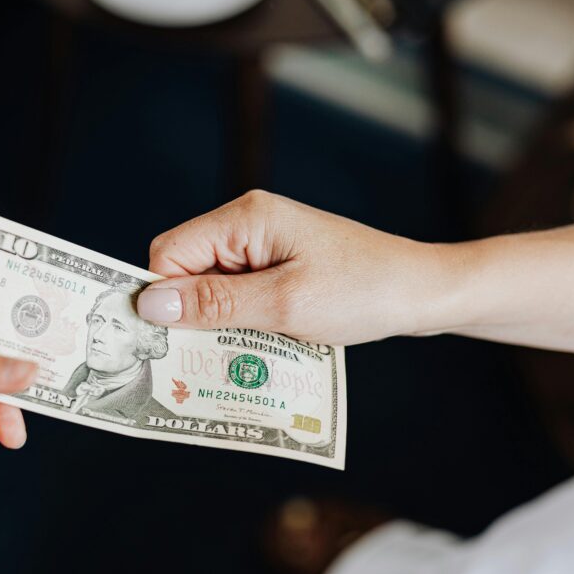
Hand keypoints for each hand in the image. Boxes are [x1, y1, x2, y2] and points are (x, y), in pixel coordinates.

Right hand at [136, 190, 445, 344]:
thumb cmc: (362, 292)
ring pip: (211, 285)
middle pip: (186, 269)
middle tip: (207, 355)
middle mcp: (248, 224)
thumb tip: (148, 304)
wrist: (424, 292)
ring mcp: (265, 244)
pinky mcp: (279, 264)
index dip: (164, 297)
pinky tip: (260, 343)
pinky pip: (239, 292)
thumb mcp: (283, 305)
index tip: (173, 341)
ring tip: (241, 352)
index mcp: (245, 218)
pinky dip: (241, 320)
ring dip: (218, 321)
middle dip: (191, 313)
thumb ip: (213, 304)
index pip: (169, 253)